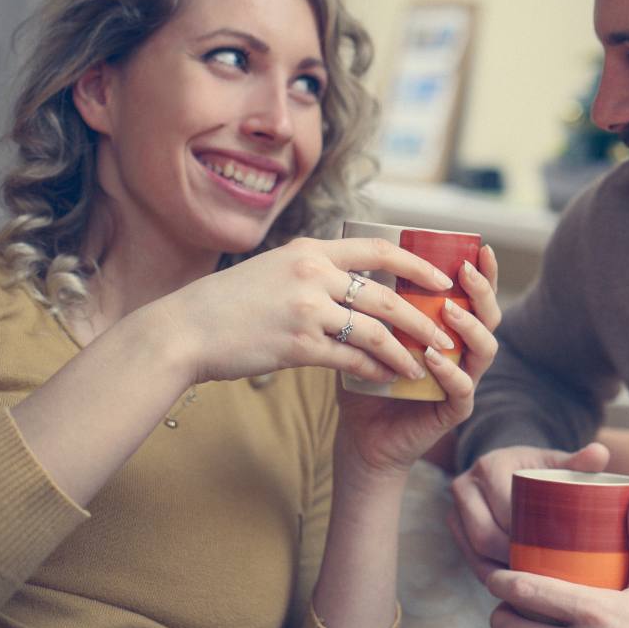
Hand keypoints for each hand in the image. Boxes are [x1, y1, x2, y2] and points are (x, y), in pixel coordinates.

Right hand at [167, 235, 467, 384]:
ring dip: (404, 350)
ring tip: (423, 364)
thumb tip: (353, 280)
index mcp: (309, 250)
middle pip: (385, 295)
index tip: (443, 279)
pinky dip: (374, 368)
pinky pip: (350, 358)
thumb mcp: (274, 269)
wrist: (182, 331)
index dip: (417, 265)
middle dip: (421, 317)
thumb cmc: (227, 303)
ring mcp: (305, 309)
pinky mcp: (297, 345)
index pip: (378, 249)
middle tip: (446, 333)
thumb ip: (314, 270)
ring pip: (374, 330)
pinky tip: (388, 378)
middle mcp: (311, 274)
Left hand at [335, 244, 501, 477]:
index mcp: (451, 332)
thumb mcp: (370, 337)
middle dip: (482, 292)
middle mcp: (465, 354)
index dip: (484, 273)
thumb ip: (375, 306)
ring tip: (448, 310)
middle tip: (466, 273)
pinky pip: (463, 387)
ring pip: (486, 349)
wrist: (362, 438)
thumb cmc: (367, 384)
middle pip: (490, 317)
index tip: (479, 248)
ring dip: (469, 327)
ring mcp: (464, 381)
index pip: (475, 297)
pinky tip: (432, 356)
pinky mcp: (455, 409)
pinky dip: (450, 370)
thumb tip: (362, 260)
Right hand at [448, 442, 610, 582]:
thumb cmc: (542, 469)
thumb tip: (600, 454)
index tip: (553, 556)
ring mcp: (455, 508)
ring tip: (531, 586)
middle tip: (543, 577)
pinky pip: (469, 558)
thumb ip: (580, 460)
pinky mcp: (455, 527)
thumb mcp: (559, 463)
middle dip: (512, 559)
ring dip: (500, 572)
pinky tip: (515, 585)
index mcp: (490, 466)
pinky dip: (491, 573)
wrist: (514, 467)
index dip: (526, 538)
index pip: (505, 511)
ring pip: (473, 552)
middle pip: (485, 535)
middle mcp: (465, 485)